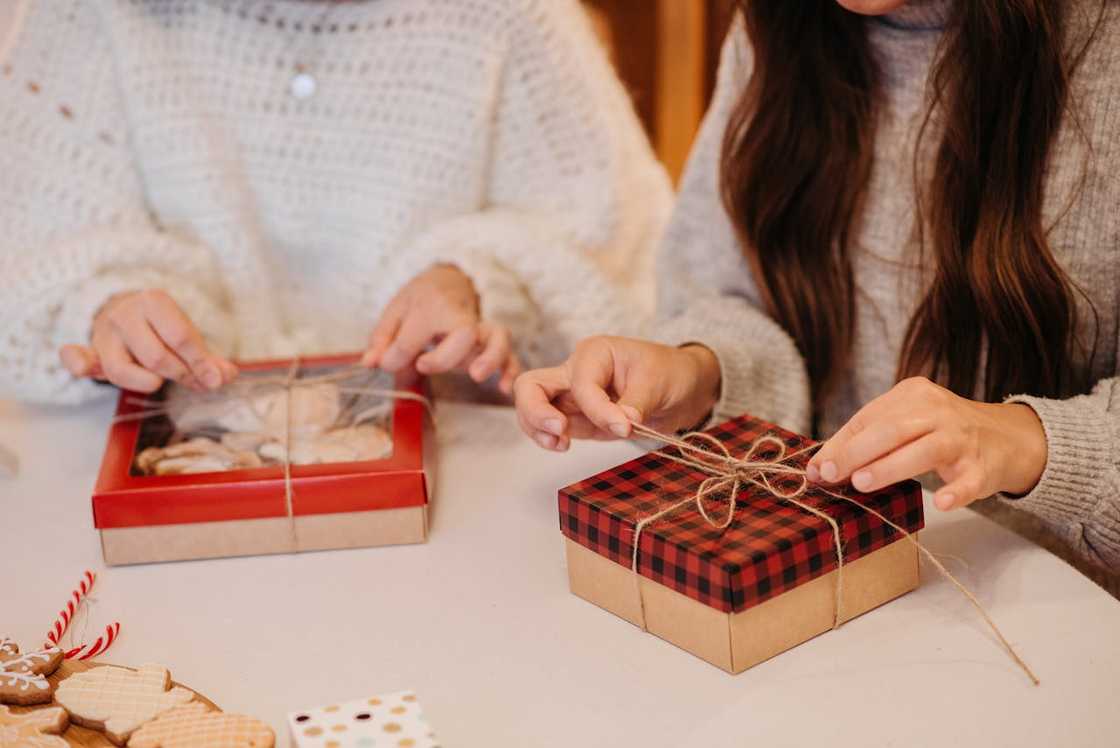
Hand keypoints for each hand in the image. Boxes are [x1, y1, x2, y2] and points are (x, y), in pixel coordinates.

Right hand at [59, 289, 236, 392]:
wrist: (126, 312)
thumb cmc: (162, 328)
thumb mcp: (186, 335)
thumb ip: (207, 357)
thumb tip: (226, 376)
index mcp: (155, 301)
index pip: (181, 337)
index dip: (200, 363)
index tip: (215, 381)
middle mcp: (125, 314)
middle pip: (156, 357)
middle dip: (181, 375)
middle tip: (196, 383)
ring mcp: (104, 333)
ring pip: (123, 369)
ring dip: (149, 382)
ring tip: (163, 381)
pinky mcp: (90, 351)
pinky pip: (79, 358)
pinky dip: (77, 361)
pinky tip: (82, 366)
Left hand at [362, 264, 519, 393]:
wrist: (450, 280)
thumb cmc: (420, 300)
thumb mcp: (395, 311)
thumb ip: (383, 339)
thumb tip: (371, 363)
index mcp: (431, 306)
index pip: (416, 334)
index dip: (398, 354)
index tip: (387, 363)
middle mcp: (461, 317)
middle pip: (464, 333)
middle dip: (445, 355)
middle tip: (423, 365)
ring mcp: (482, 330)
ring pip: (496, 338)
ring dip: (490, 358)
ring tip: (477, 376)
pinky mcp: (494, 342)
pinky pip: (510, 354)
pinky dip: (511, 371)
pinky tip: (505, 389)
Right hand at [513, 336, 720, 450]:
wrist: (682, 388)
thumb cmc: (669, 372)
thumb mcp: (659, 382)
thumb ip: (637, 402)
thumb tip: (621, 424)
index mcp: (594, 353)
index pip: (580, 383)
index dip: (598, 409)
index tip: (625, 427)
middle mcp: (575, 371)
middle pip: (531, 386)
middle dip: (535, 411)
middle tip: (559, 432)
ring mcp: (571, 396)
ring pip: (532, 408)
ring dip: (537, 428)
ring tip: (560, 444)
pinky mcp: (576, 418)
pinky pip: (548, 427)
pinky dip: (546, 438)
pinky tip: (562, 446)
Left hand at [807, 377, 1047, 509]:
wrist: (1006, 437)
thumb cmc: (938, 432)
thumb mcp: (904, 423)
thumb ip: (864, 441)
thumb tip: (818, 467)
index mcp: (913, 394)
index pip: (869, 418)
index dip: (841, 444)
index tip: (817, 469)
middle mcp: (938, 411)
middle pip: (892, 430)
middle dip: (857, 452)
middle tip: (832, 475)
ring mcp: (963, 438)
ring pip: (924, 450)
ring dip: (890, 467)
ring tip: (862, 483)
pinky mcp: (983, 467)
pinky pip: (969, 480)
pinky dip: (956, 492)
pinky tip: (941, 503)